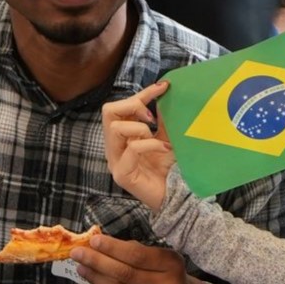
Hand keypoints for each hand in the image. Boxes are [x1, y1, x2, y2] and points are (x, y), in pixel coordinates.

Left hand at [72, 232, 219, 283]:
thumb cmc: (169, 274)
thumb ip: (135, 250)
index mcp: (173, 266)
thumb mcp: (161, 256)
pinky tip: (93, 280)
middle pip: (125, 275)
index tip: (94, 240)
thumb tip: (101, 244)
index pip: (137, 256)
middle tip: (78, 253)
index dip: (112, 248)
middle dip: (97, 262)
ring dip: (95, 278)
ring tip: (81, 266)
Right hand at [101, 82, 177, 211]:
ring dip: (140, 128)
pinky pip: (131, 149)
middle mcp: (114, 147)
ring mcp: (115, 161)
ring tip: (157, 138)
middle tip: (153, 116)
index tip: (163, 87)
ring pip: (116, 128)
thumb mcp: (166, 137)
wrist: (175, 196)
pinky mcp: (122, 174)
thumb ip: (162, 118)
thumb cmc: (168, 168)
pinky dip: (150, 145)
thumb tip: (165, 92)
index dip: (141, 94)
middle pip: (108, 111)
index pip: (120, 107)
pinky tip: (165, 150)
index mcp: (121, 136)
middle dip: (133, 106)